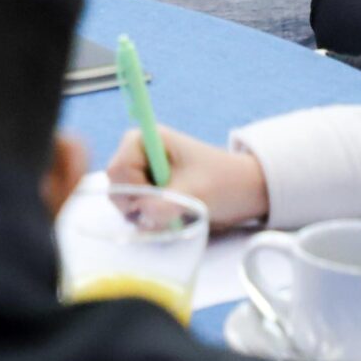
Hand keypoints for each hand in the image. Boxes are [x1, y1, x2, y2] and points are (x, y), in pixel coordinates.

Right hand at [103, 125, 271, 230]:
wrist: (244, 192)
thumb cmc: (223, 182)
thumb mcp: (195, 192)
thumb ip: (164, 204)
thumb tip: (140, 216)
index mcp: (144, 139)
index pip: (118, 168)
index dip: (134, 188)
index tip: (159, 195)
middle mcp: (137, 154)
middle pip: (116, 186)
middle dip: (139, 204)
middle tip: (169, 209)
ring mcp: (141, 174)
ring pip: (123, 202)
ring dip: (146, 215)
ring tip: (175, 213)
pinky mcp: (148, 192)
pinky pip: (135, 212)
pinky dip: (150, 220)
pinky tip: (172, 217)